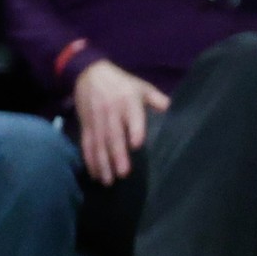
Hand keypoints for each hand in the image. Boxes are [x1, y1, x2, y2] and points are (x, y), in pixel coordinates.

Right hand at [71, 61, 167, 185]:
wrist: (89, 74)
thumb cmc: (121, 83)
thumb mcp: (141, 86)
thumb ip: (156, 99)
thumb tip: (170, 109)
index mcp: (128, 101)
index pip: (132, 116)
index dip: (134, 129)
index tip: (136, 145)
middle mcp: (111, 111)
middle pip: (113, 135)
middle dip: (117, 155)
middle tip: (123, 173)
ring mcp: (96, 120)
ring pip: (99, 144)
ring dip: (102, 163)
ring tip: (108, 180)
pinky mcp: (86, 126)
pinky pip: (87, 145)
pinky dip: (90, 160)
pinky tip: (94, 174)